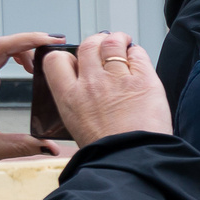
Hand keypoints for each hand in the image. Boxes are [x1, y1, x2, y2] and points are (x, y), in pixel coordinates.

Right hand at [45, 33, 172, 147]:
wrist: (134, 159)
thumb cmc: (109, 151)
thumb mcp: (77, 127)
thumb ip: (77, 103)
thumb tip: (82, 91)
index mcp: (69, 96)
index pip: (55, 60)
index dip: (66, 56)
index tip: (76, 59)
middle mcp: (90, 83)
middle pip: (87, 45)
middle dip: (95, 42)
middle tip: (104, 45)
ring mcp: (117, 79)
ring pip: (112, 44)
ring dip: (117, 40)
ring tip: (123, 42)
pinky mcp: (144, 81)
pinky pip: (138, 55)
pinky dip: (137, 52)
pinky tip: (138, 57)